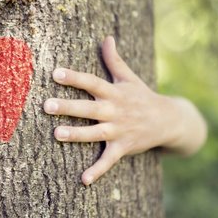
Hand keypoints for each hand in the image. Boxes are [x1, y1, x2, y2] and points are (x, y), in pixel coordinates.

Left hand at [44, 36, 206, 184]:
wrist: (170, 120)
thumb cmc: (143, 96)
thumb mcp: (129, 78)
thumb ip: (114, 60)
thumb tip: (107, 38)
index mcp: (114, 92)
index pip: (92, 82)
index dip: (74, 78)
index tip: (55, 73)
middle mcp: (115, 110)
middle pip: (88, 108)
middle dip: (68, 106)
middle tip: (47, 105)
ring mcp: (119, 130)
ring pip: (94, 133)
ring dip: (76, 134)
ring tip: (56, 134)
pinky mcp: (123, 147)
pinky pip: (109, 160)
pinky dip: (97, 171)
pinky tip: (83, 180)